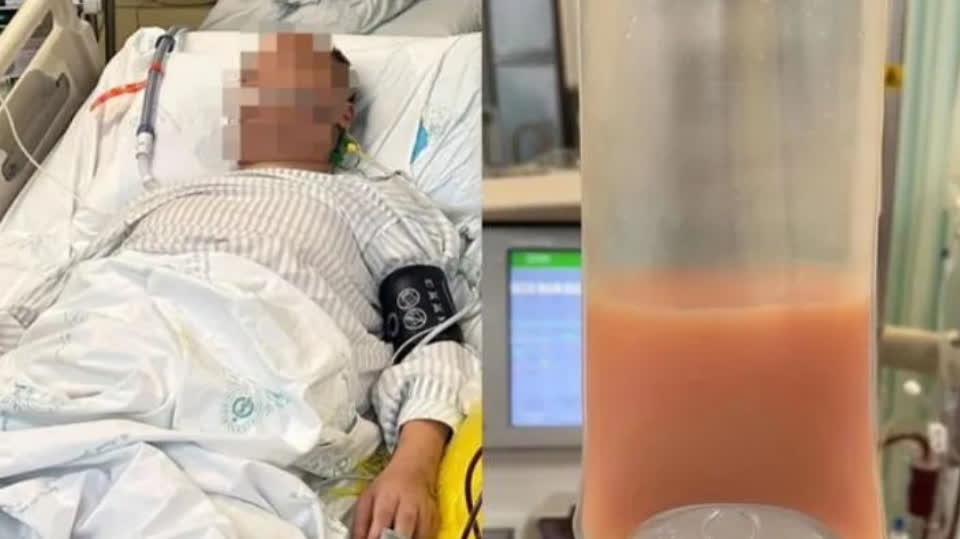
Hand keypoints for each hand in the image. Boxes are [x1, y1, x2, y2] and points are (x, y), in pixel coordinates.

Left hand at [353, 420, 449, 538]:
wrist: (415, 468)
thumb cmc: (388, 486)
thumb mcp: (368, 497)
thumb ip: (360, 522)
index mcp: (388, 496)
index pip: (382, 517)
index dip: (376, 535)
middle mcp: (409, 503)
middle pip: (404, 527)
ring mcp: (425, 510)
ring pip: (420, 533)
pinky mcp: (436, 517)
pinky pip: (429, 534)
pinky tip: (410, 538)